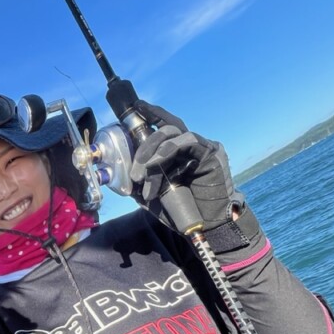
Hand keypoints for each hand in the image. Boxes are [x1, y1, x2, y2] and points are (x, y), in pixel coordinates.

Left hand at [129, 103, 242, 230]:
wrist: (208, 225)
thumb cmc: (183, 211)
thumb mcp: (153, 195)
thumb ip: (141, 182)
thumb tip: (121, 175)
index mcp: (178, 152)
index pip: (164, 126)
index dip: (151, 114)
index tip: (136, 107)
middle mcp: (190, 146)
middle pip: (163, 130)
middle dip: (143, 148)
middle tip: (133, 173)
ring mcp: (202, 147)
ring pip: (172, 134)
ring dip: (152, 153)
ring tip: (141, 175)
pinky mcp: (211, 152)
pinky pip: (187, 141)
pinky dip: (168, 150)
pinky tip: (156, 164)